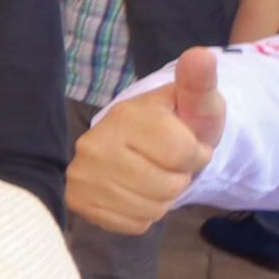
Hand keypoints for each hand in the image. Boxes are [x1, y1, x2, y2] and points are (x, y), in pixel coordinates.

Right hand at [68, 47, 225, 234]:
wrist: (143, 149)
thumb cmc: (178, 125)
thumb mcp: (197, 104)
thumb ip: (199, 82)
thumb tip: (201, 54)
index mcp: (126, 115)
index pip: (183, 154)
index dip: (197, 156)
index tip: (189, 145)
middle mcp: (94, 143)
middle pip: (167, 185)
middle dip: (179, 179)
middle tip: (168, 164)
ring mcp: (81, 173)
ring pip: (150, 209)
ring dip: (162, 199)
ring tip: (153, 178)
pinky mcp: (78, 200)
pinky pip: (131, 224)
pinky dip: (142, 216)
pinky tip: (136, 194)